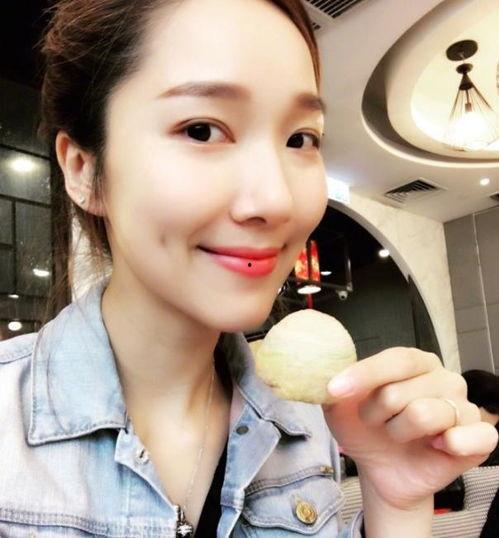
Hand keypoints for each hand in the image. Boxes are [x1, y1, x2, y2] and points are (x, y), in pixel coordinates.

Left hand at [321, 347, 498, 510]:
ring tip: (398, 435)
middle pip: (399, 391)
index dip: (364, 374)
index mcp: (414, 362)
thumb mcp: (339, 406)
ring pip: (423, 414)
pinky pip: (470, 436)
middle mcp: (443, 378)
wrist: (382, 470)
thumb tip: (323, 373)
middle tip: (376, 422)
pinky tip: (435, 447)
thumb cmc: (366, 430)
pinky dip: (447, 445)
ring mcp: (463, 406)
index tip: (335, 389)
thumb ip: (332, 386)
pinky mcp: (480, 438)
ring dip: (398, 432)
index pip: (395, 359)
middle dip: (375, 413)